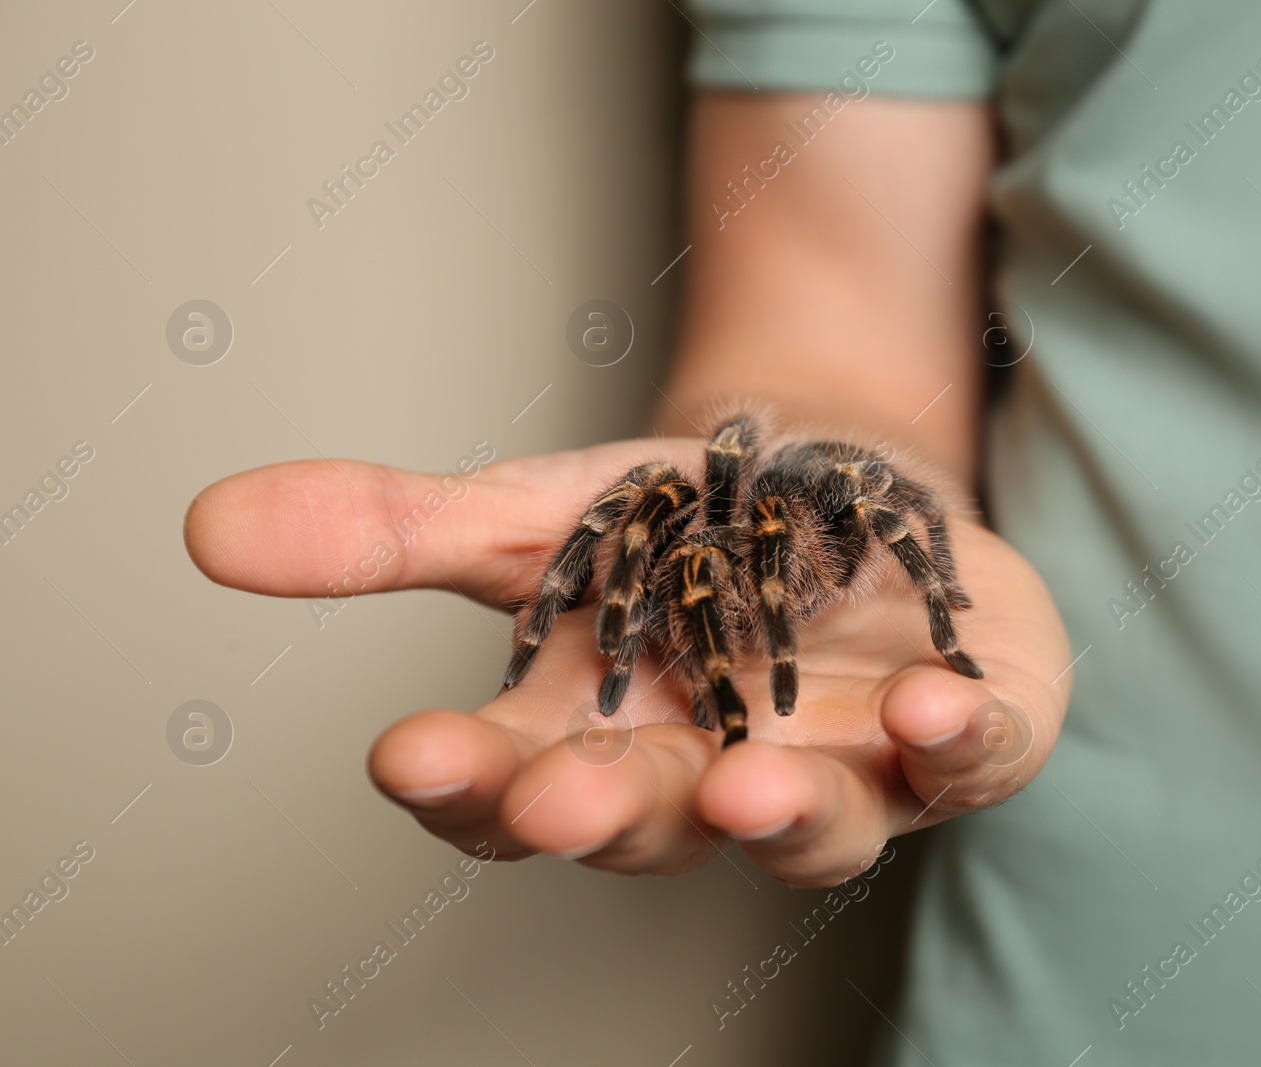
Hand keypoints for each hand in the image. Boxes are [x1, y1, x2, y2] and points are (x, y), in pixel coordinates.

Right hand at [184, 437, 1071, 886]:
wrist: (833, 490)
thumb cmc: (677, 526)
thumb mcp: (534, 513)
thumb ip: (394, 532)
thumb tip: (213, 526)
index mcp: (591, 741)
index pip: (505, 789)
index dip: (459, 781)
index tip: (407, 752)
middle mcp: (710, 779)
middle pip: (649, 823)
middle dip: (605, 814)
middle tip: (563, 793)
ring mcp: (843, 770)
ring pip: (810, 826)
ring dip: (780, 812)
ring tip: (748, 780)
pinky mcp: (957, 736)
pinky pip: (964, 760)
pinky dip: (952, 743)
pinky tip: (930, 706)